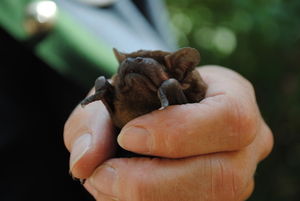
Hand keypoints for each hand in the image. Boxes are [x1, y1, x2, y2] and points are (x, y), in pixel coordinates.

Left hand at [64, 66, 272, 200]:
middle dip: (154, 182)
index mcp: (235, 98)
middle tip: (102, 175)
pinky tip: (119, 194)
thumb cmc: (149, 93)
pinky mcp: (219, 196)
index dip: (178, 133)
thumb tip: (83, 163)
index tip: (127, 137)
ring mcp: (238, 175)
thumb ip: (94, 122)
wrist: (165, 108)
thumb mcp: (118, 92)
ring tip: (103, 183)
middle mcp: (248, 142)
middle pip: (223, 176)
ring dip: (148, 200)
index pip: (229, 119)